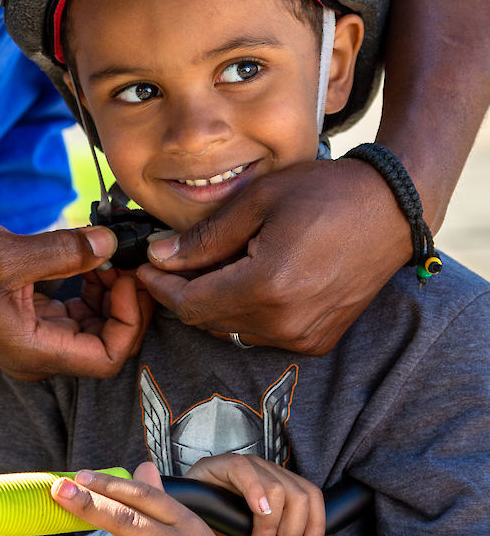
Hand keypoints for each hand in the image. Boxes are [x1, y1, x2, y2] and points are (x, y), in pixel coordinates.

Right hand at [0, 215, 152, 378]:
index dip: (130, 322)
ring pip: (93, 327)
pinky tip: (89, 262)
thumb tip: (110, 244)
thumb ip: (64, 252)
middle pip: (106, 343)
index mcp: (34, 349)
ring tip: (108, 257)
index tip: (128, 280)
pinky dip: (90, 289)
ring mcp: (34, 336)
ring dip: (109, 294)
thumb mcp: (6, 254)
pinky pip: (75, 313)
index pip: (107, 357)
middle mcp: (38, 351)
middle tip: (128, 264)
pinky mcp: (29, 318)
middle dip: (125, 305)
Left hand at [137, 160, 410, 354]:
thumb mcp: (258, 201)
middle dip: (183, 293)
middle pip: (207, 322)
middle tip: (172, 261)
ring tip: (212, 265)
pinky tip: (246, 279)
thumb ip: (205, 238)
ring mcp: (304, 337)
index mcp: (266, 287)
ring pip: (232, 331)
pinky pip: (261, 335)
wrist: (391, 212)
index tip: (145, 266)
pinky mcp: (318, 341)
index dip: (161, 287)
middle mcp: (284, 324)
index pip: (190, 304)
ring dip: (213, 303)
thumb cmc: (326, 195)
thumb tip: (160, 257)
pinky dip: (243, 313)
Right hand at [186, 453, 339, 535]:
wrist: (186, 521)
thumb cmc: (223, 528)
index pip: (312, 495)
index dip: (316, 524)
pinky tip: (256, 511)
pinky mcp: (222, 463)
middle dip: (291, 533)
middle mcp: (267, 471)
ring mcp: (247, 465)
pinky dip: (255, 491)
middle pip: (298, 495)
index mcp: (281, 485)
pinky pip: (245, 471)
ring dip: (271, 526)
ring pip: (277, 487)